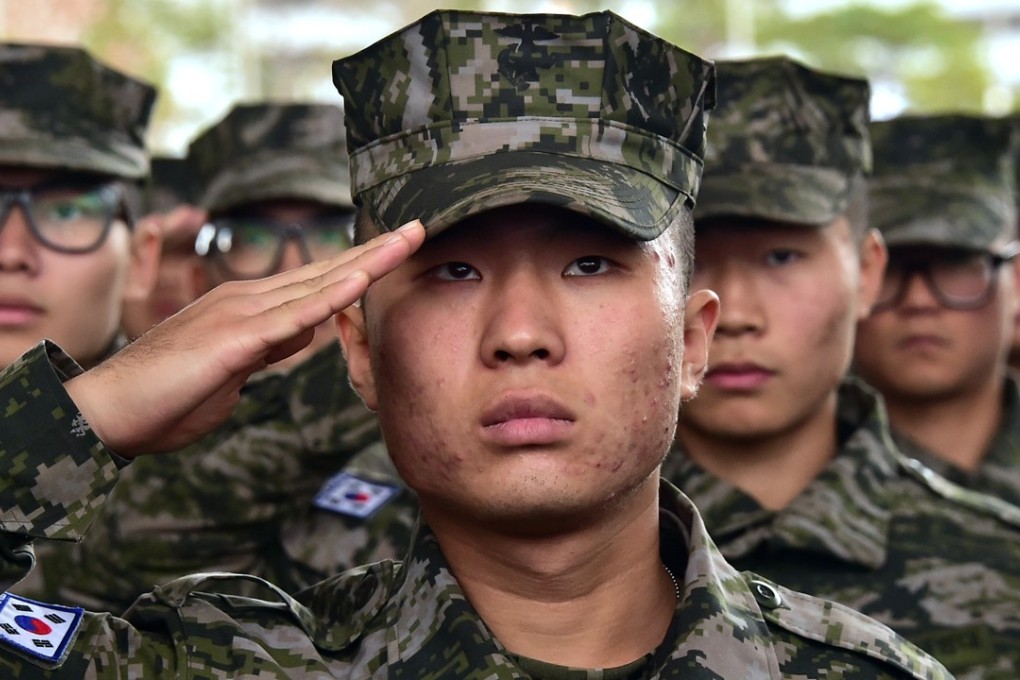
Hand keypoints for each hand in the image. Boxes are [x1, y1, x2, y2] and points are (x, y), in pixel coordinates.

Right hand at [66, 220, 424, 456]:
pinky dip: (330, 298)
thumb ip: (271, 346)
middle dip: (376, 251)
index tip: (396, 249)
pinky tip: (362, 280)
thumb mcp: (236, 369)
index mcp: (249, 307)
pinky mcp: (234, 340)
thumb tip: (304, 332)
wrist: (109, 412)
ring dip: (366, 262)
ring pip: (316, 284)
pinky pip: (292, 317)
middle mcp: (248, 300)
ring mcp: (241, 315)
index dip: (359, 264)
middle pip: (324, 271)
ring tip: (408, 240)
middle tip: (419, 229)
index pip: (316, 281)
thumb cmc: (167, 397)